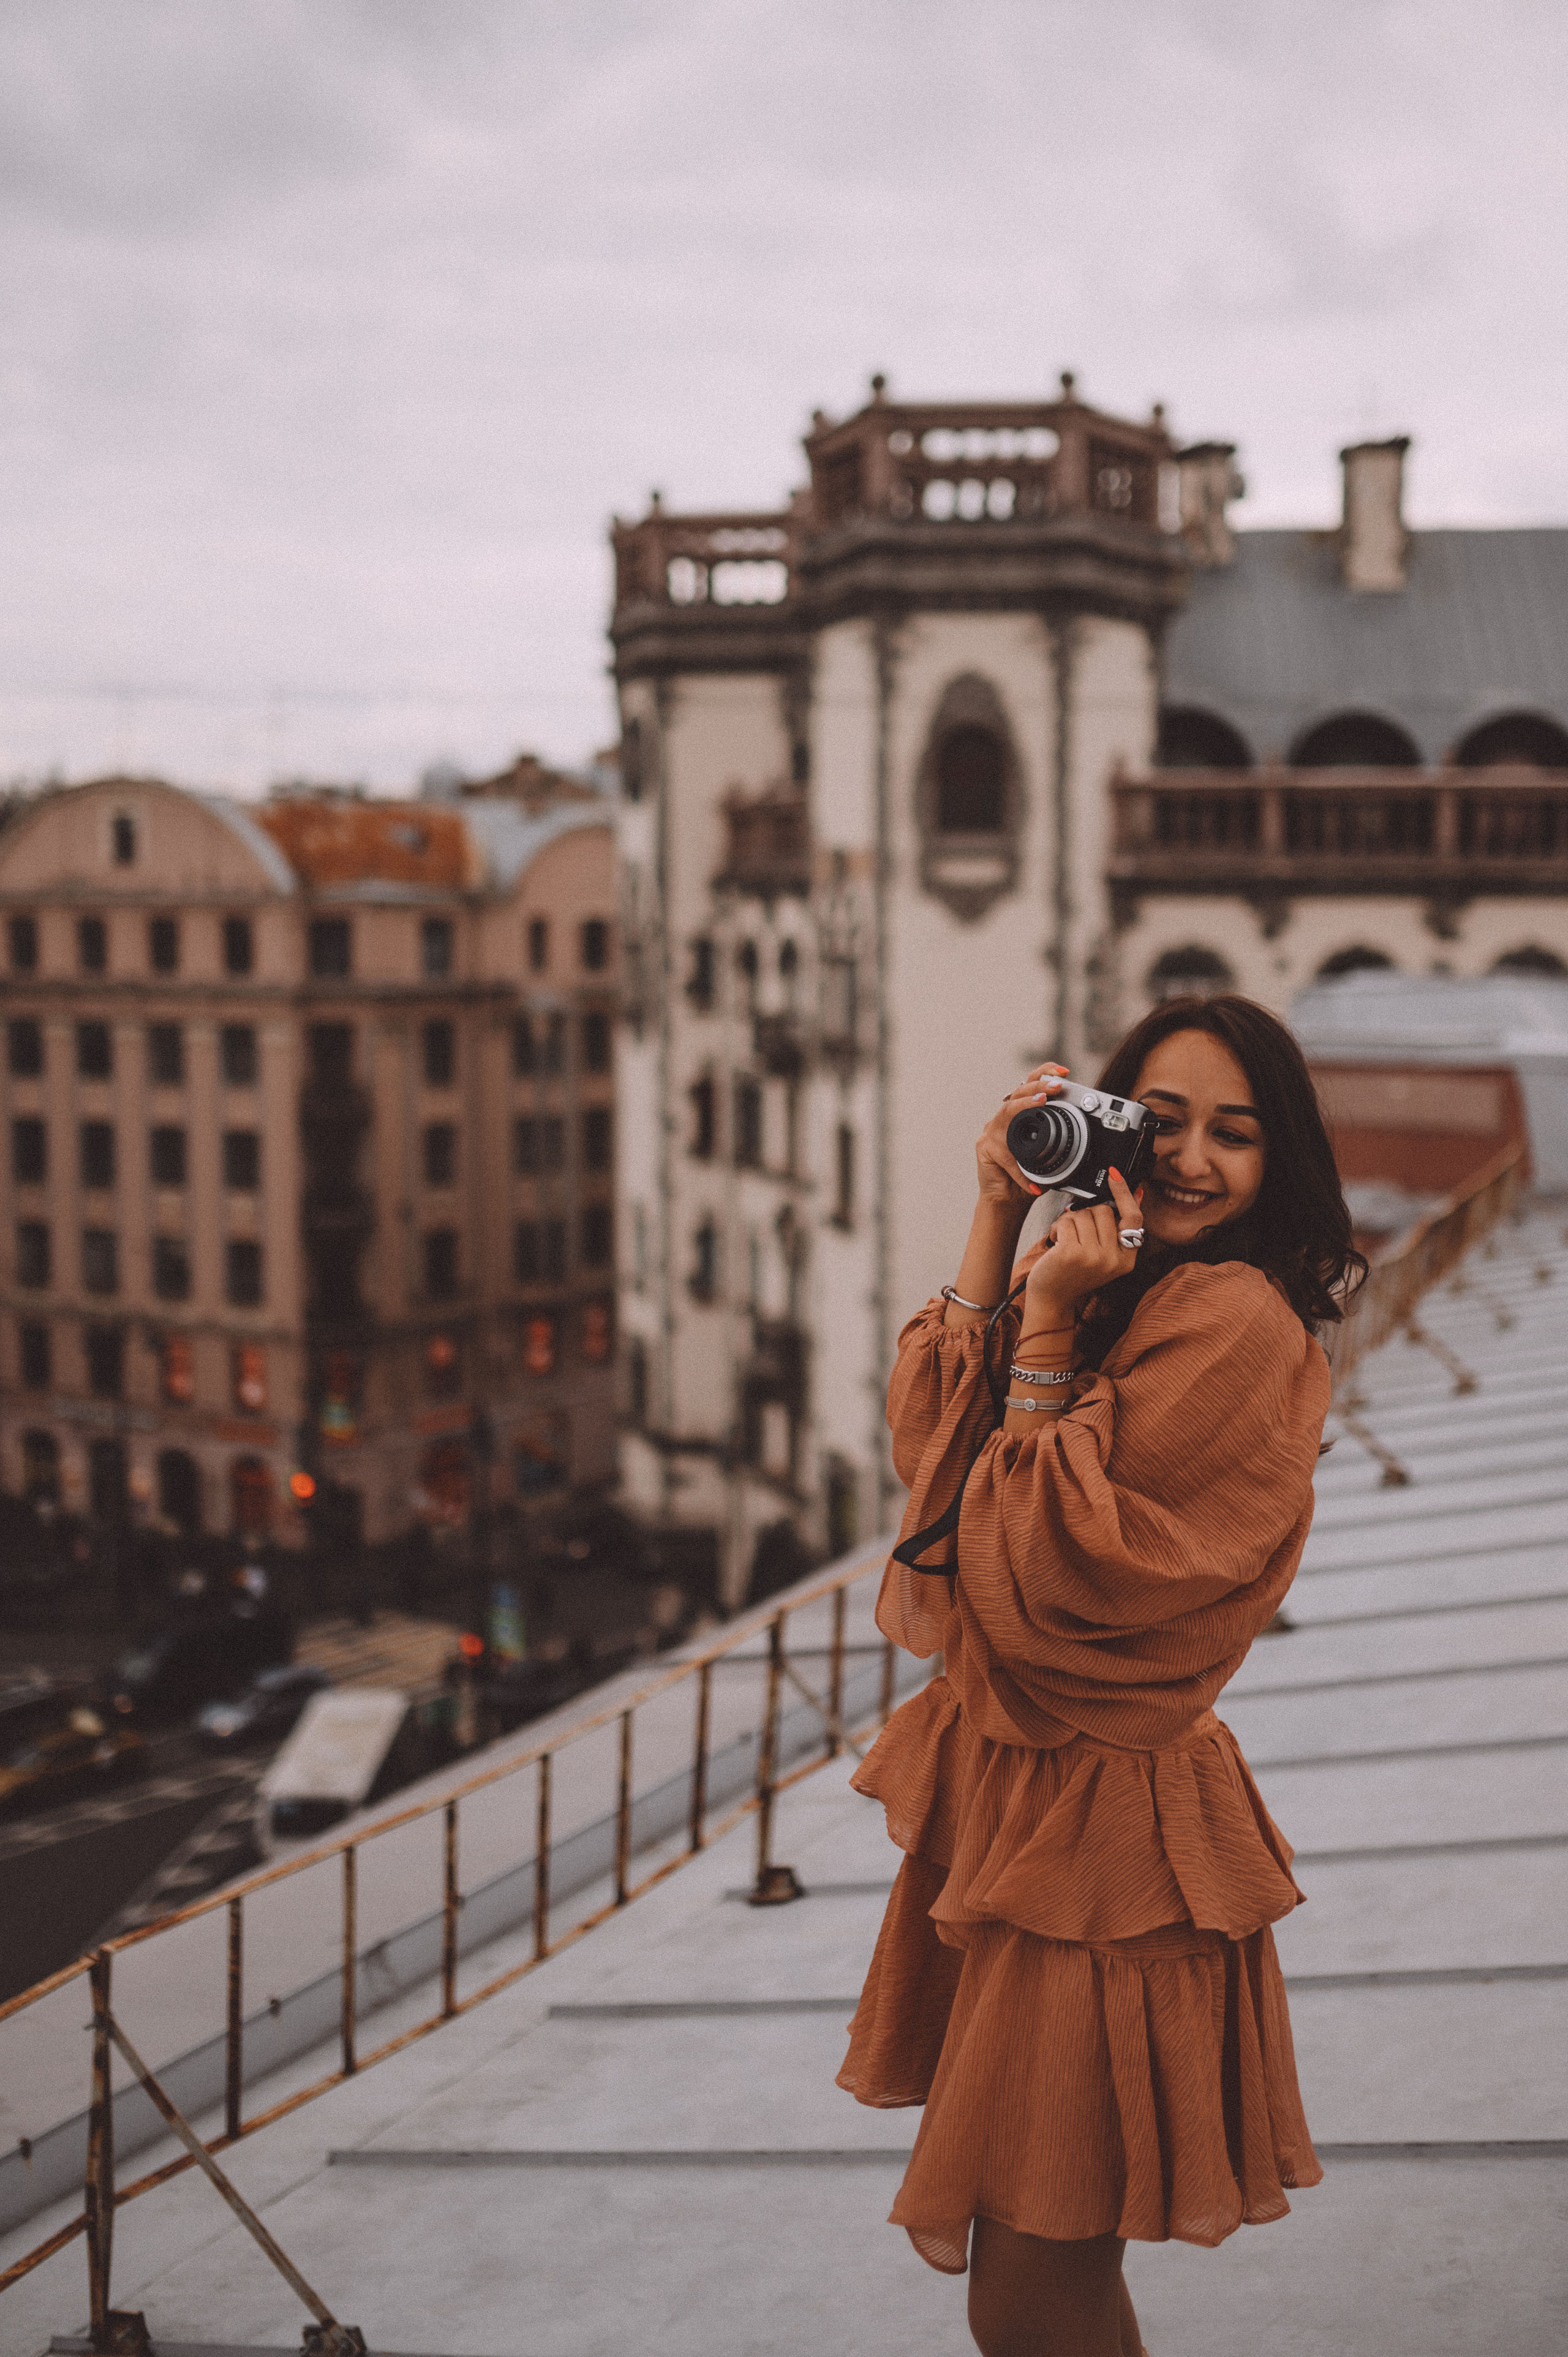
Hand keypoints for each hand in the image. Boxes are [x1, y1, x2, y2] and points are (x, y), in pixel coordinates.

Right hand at [975, 1065, 1069, 1211]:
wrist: (1008, 1200)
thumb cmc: (1028, 1176)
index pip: (1030, 1086)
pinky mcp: (984, 1149)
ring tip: (1041, 1102)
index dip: (1044, 1074)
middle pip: (1017, 1093)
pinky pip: (1006, 1155)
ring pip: (1007, 1113)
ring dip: (1026, 1105)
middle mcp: (1004, 1119)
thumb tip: (1083, 1128)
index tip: (1063, 1072)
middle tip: (1056, 1086)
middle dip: (1038, 1086)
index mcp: (1019, 1116)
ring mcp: (991, 1132)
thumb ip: (1058, 1139)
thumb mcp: (1048, 1154)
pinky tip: (1032, 1180)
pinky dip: (1021, 1170)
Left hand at [1023, 1167, 1144, 1323]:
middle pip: (1104, 1210)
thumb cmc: (1074, 1272)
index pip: (1134, 1219)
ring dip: (1069, 1221)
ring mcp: (1093, 1257)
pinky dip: (1057, 1227)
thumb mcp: (1103, 1254)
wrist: (1052, 1298)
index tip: (1115, 1175)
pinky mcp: (1072, 1253)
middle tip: (1076, 1232)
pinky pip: (1066, 1221)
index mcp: (1126, 1259)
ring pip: (1083, 1213)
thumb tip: (1136, 1193)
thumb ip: (1117, 1228)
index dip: (1124, 1194)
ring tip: (1066, 1240)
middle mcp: (1113, 1259)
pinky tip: (1056, 1243)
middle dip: (1085, 1214)